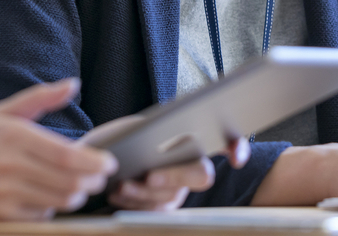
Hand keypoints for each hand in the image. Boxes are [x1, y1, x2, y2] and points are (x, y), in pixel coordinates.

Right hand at [0, 79, 116, 219]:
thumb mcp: (0, 113)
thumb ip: (39, 98)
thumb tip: (73, 84)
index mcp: (13, 135)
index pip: (66, 155)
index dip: (94, 163)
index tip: (109, 164)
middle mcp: (7, 165)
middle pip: (67, 181)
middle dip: (90, 182)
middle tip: (98, 180)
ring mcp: (1, 194)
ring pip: (56, 202)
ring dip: (72, 197)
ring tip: (76, 190)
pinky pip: (36, 219)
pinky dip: (47, 212)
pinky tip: (46, 202)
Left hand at [83, 119, 249, 211]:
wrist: (100, 156)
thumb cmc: (124, 138)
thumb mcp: (136, 126)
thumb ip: (154, 131)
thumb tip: (161, 136)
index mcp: (192, 140)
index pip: (228, 141)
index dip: (237, 148)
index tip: (235, 158)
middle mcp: (192, 166)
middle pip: (201, 175)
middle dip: (176, 176)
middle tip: (151, 175)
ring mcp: (179, 189)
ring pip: (172, 195)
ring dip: (145, 191)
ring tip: (123, 184)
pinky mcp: (162, 207)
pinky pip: (154, 210)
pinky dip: (134, 201)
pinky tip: (117, 192)